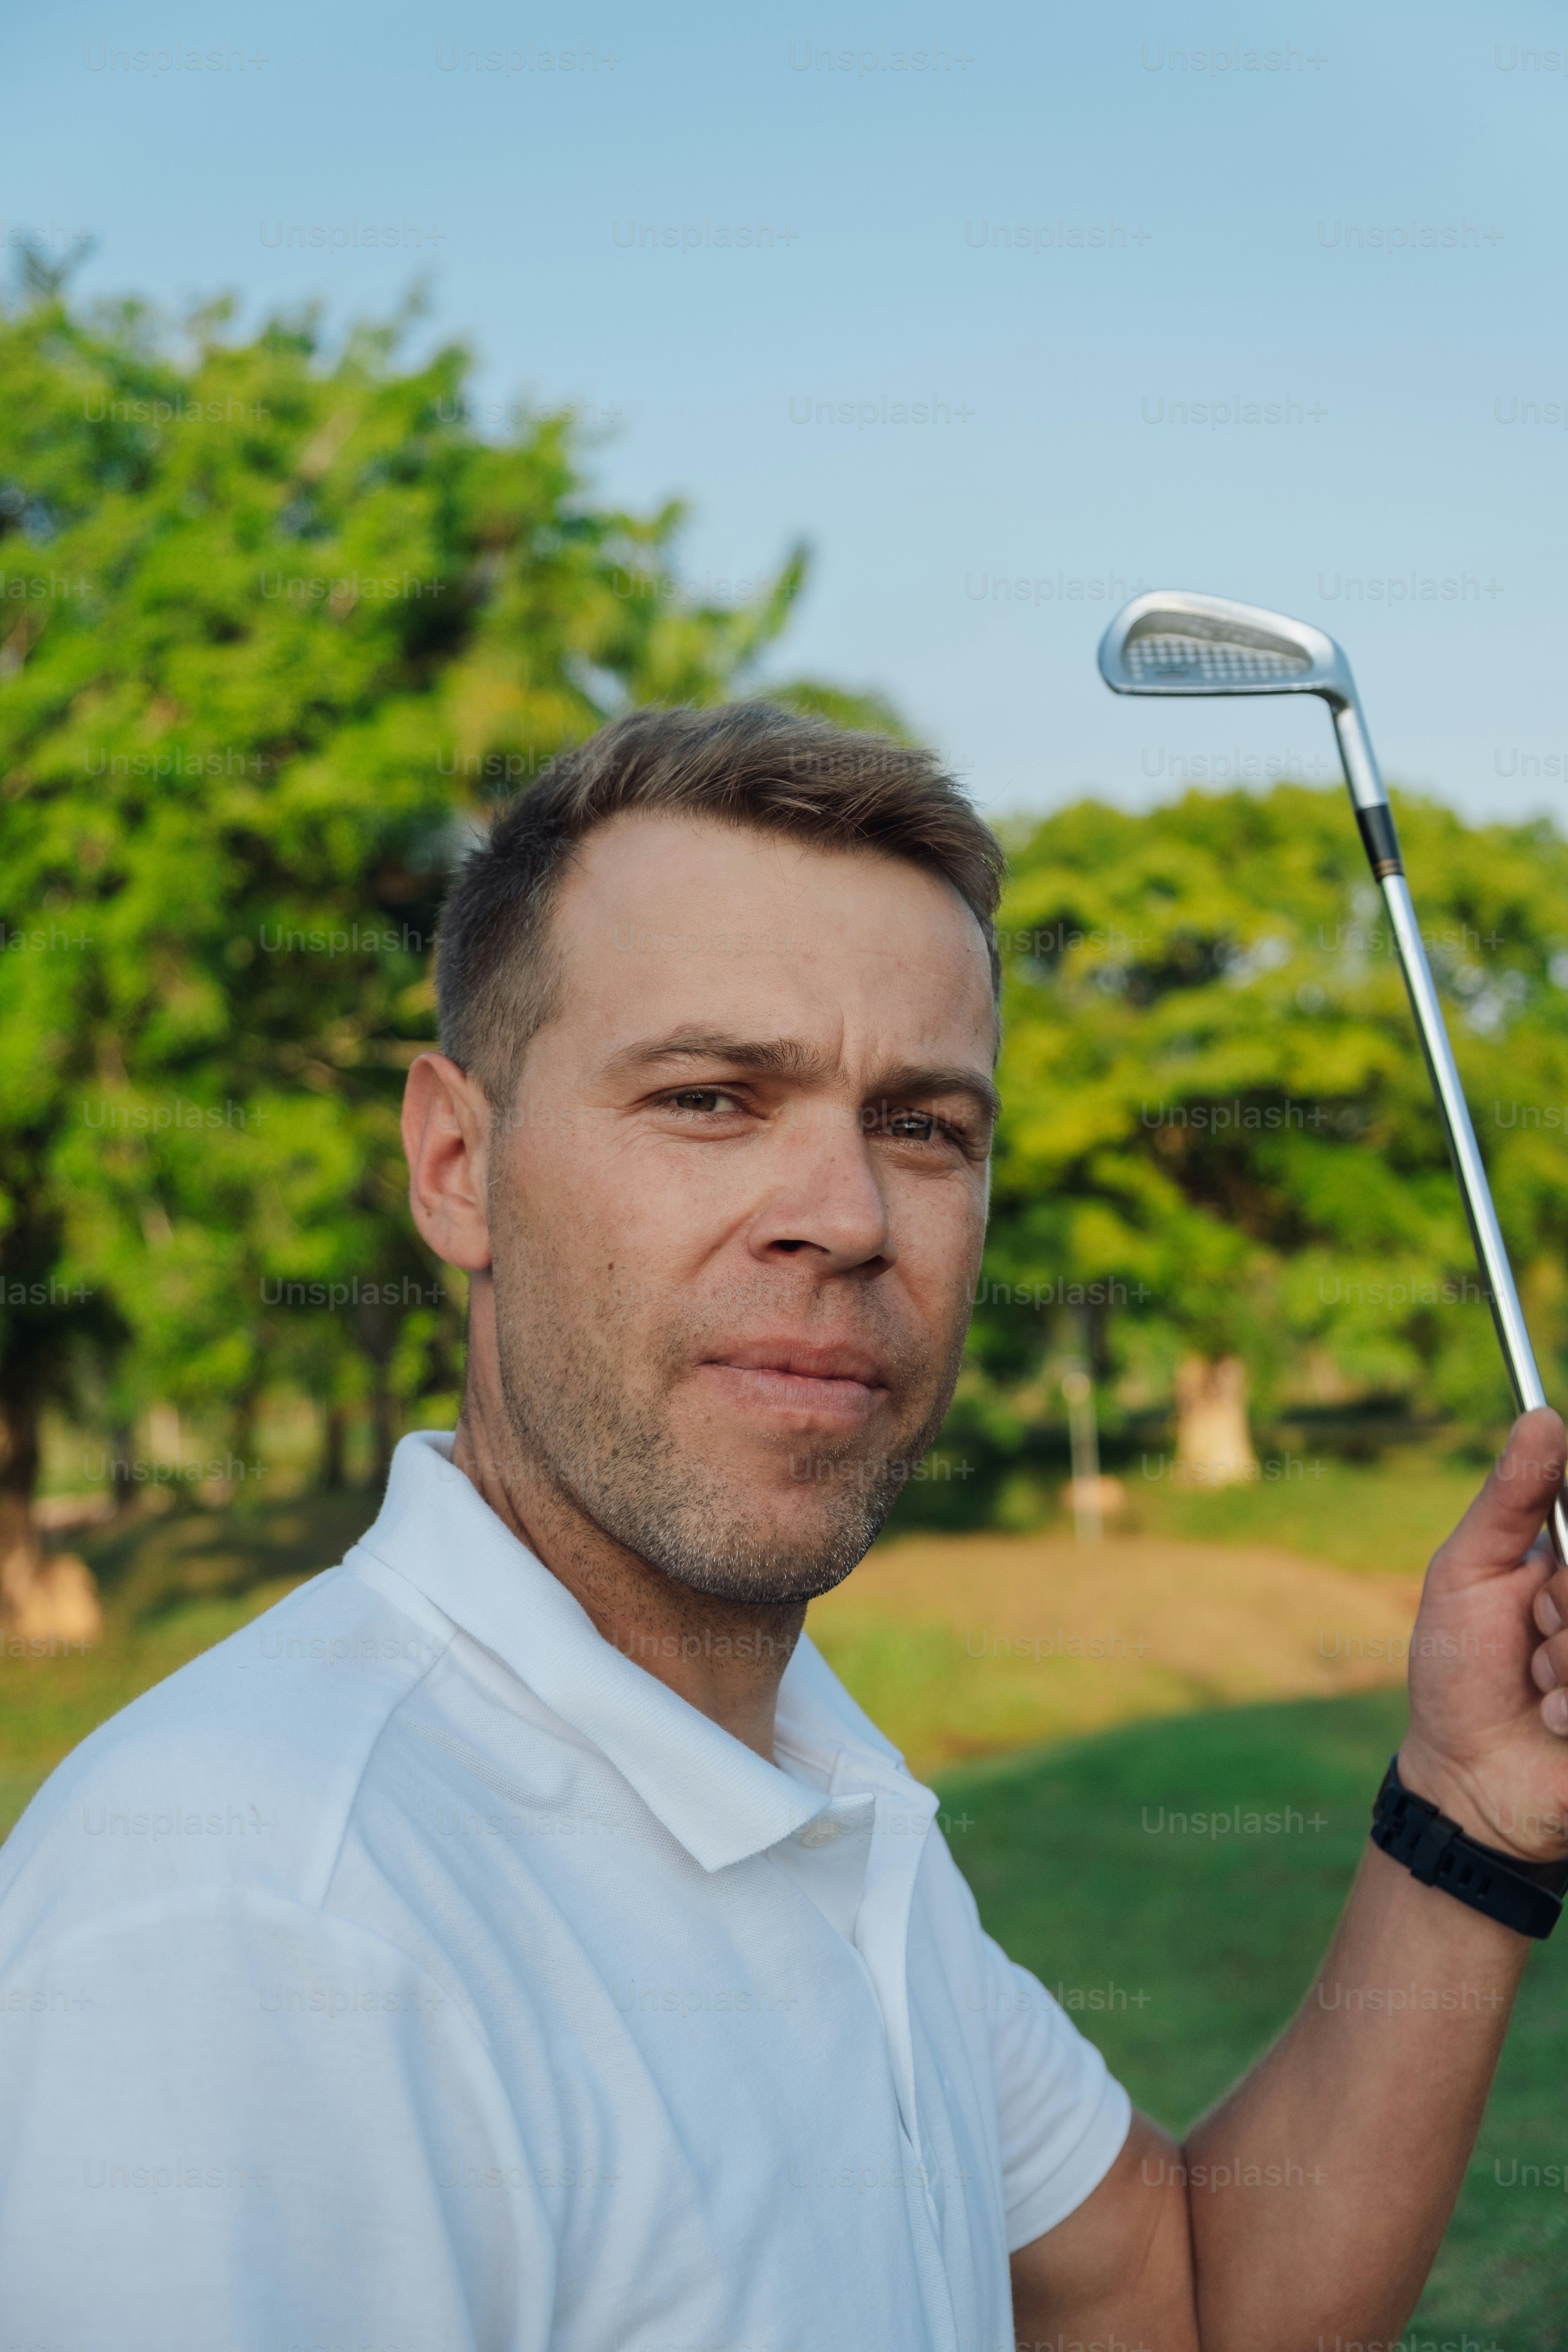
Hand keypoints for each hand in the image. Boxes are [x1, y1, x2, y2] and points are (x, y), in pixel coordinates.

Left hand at [1398, 1406, 1567, 1865]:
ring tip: (1540, 1687)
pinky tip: (1555, 1722)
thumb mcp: (1466, 1571)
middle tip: (1530, 1637)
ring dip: (1565, 1660)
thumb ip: (1509, 1498)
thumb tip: (1544, 1414)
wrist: (1468, 1775)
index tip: (1543, 1573)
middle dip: (1559, 1605)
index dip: (1565, 1557)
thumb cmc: (1457, 1670)